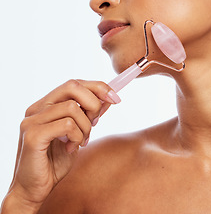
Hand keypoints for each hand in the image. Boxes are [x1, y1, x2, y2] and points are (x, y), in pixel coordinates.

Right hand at [3, 79, 120, 211]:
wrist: (34, 189)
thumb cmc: (54, 162)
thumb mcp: (78, 134)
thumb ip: (88, 116)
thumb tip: (109, 99)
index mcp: (45, 105)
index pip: (74, 83)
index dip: (98, 87)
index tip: (116, 98)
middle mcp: (36, 108)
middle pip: (72, 86)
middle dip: (94, 102)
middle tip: (96, 123)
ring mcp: (32, 120)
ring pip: (72, 107)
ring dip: (86, 126)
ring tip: (80, 142)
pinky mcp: (33, 135)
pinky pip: (67, 124)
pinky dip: (77, 136)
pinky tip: (71, 148)